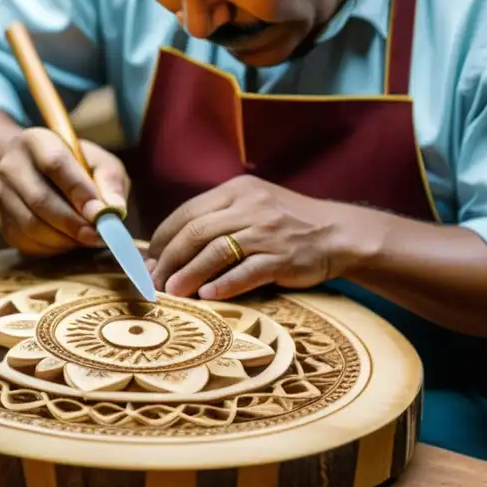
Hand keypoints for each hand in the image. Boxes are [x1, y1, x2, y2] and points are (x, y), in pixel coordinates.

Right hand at [0, 128, 129, 256]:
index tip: (100, 212)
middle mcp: (11, 166)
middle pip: (40, 199)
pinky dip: (52, 249)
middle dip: (73, 223)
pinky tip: (69, 242)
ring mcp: (1, 194)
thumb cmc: (77, 167)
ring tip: (87, 239)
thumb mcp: (100, 163)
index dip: (78, 189)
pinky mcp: (1, 221)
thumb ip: (110, 182)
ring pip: (31, 225)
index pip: (55, 163)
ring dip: (64, 239)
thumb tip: (114, 212)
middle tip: (98, 236)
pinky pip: (26, 242)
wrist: (36, 172)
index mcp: (37, 141)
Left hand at [147, 175, 377, 299]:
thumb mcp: (255, 205)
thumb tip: (172, 244)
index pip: (188, 212)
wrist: (338, 232)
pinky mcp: (282, 257)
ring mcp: (267, 232)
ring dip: (188, 274)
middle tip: (151, 282)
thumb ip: (219, 218)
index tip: (148, 260)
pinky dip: (224, 284)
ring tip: (172, 291)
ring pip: (215, 252)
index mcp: (238, 190)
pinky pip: (246, 271)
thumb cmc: (289, 223)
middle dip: (168, 259)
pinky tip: (208, 295)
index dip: (163, 238)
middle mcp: (250, 207)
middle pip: (195, 232)